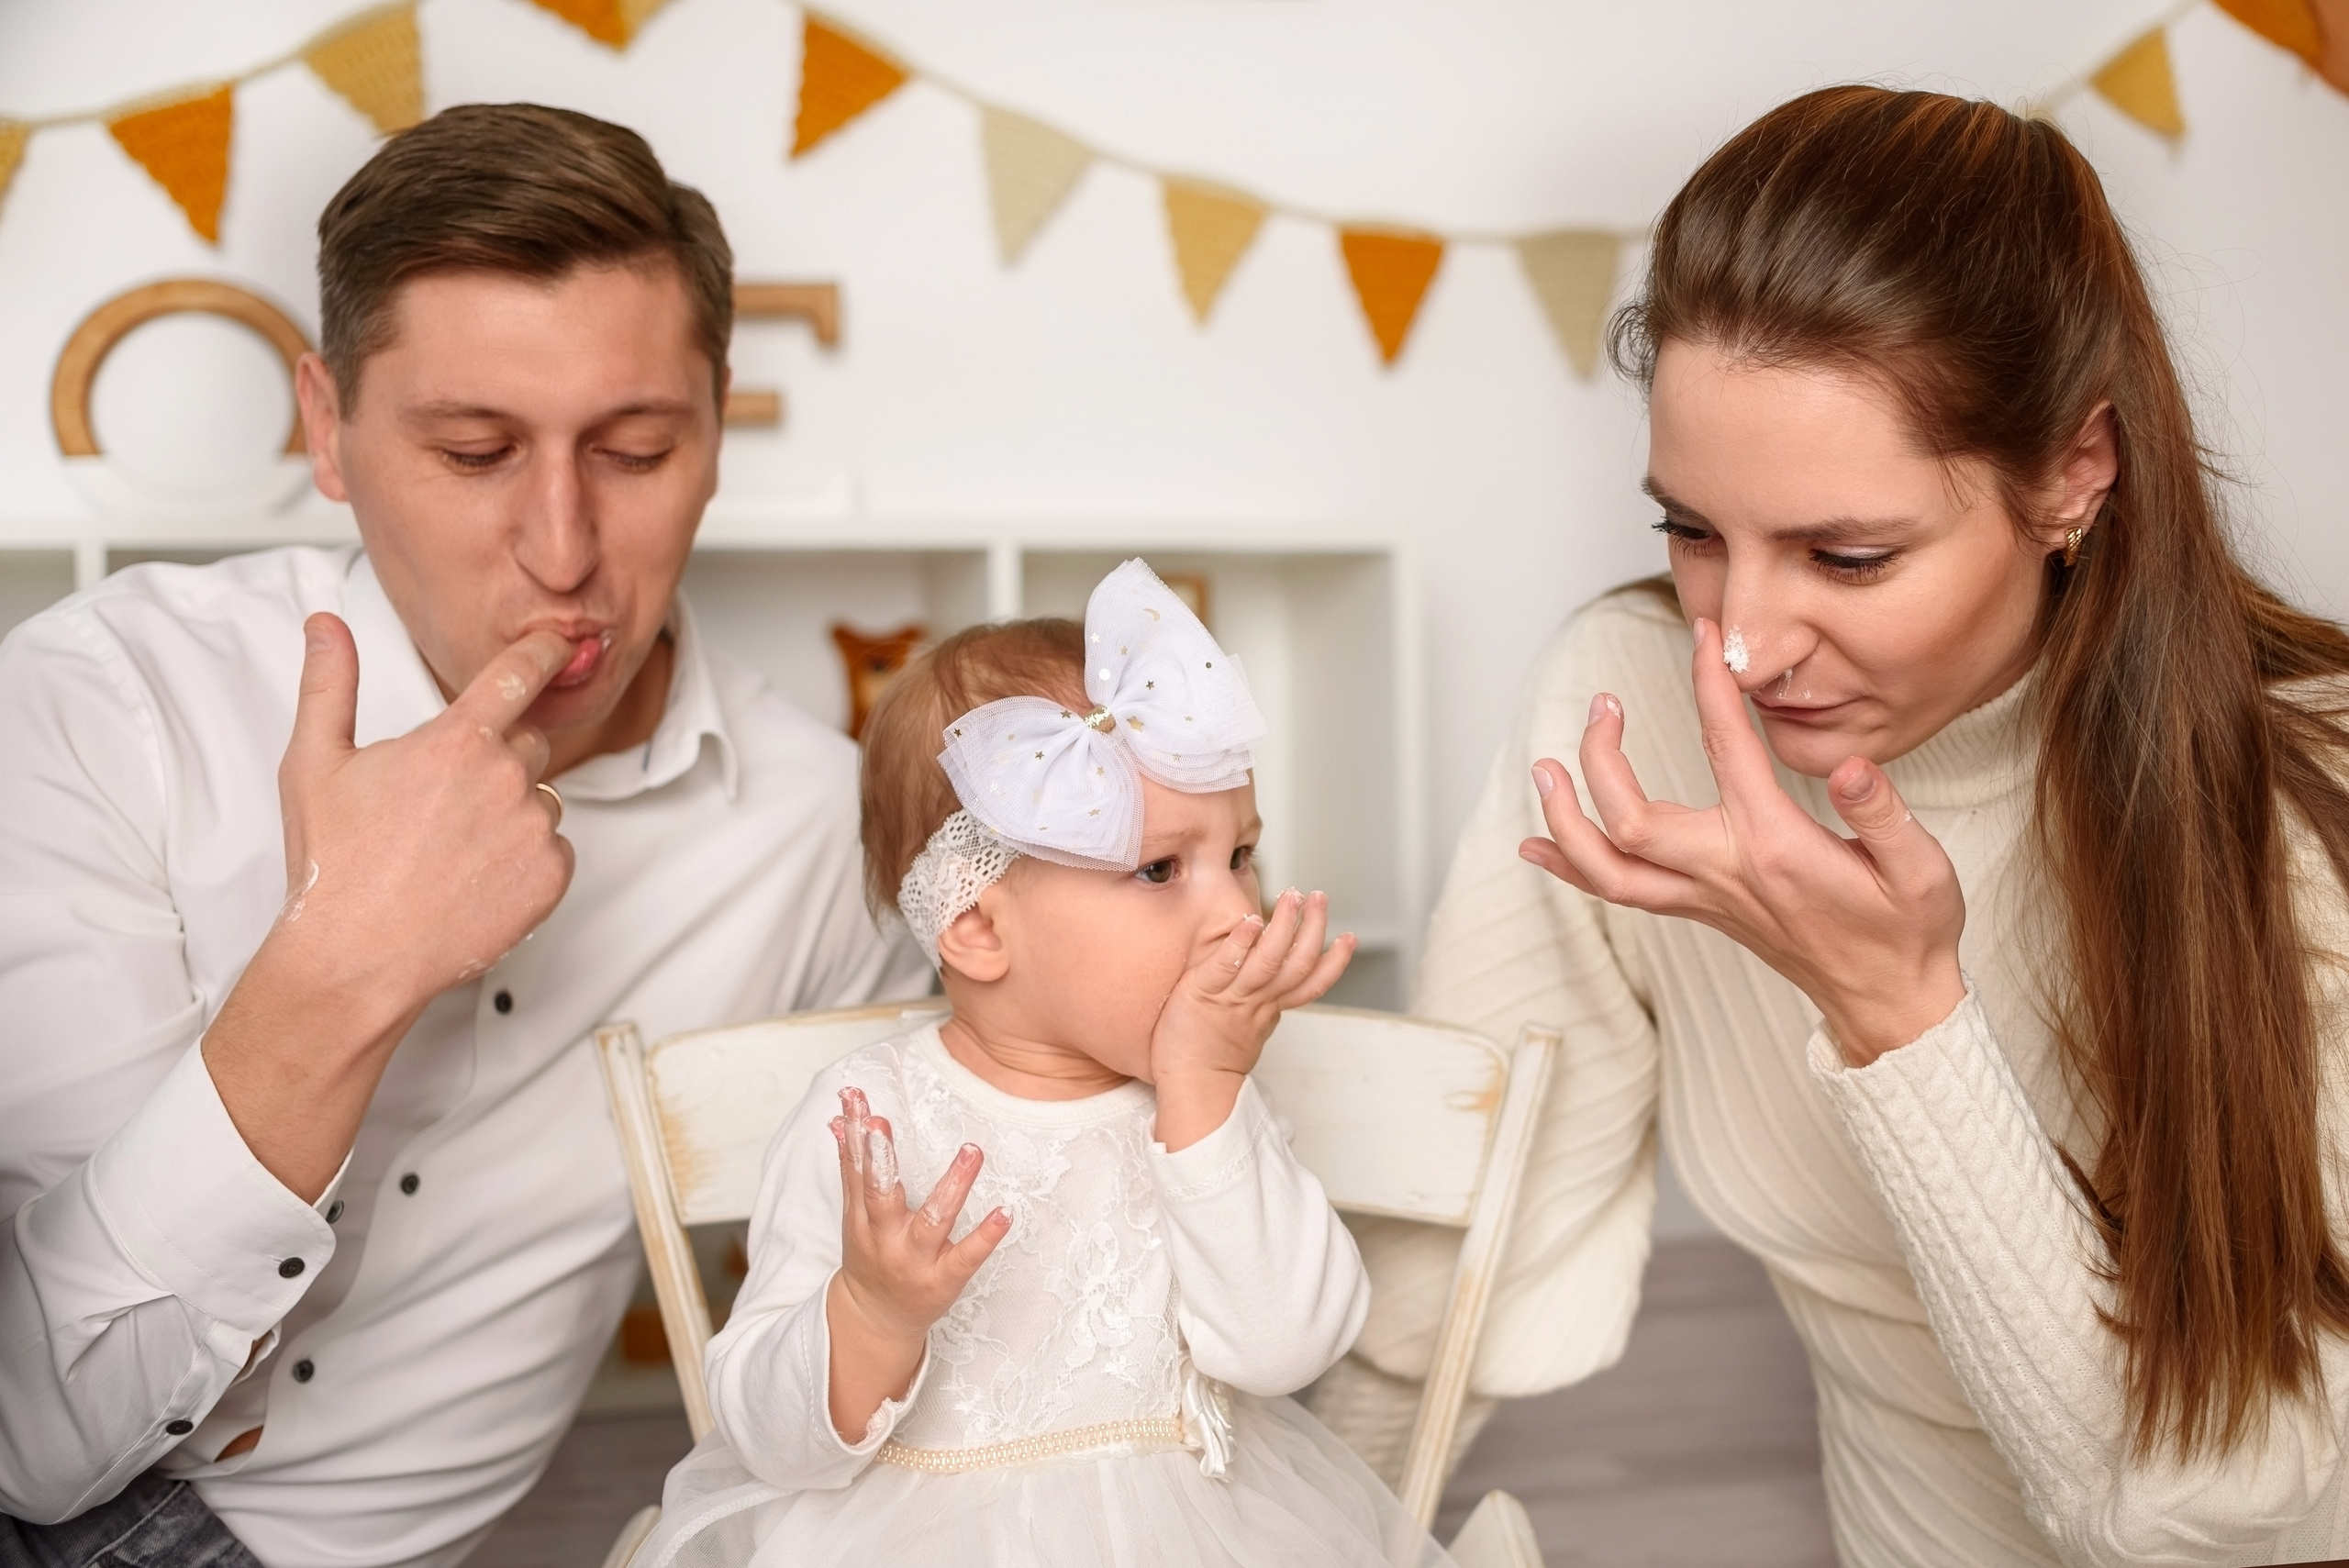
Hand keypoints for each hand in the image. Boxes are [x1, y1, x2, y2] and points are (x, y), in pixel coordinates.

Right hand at [271, 613, 575, 1001]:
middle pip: (528, 743)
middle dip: (497, 759)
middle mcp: (506, 780)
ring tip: (452, 848)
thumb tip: (326, 627)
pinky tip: (476, 878)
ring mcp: (534, 830)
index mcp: (457, 742)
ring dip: (511, 812)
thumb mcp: (316, 763)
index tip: (560, 645)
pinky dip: (525, 859)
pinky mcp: (551, 877)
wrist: (357, 957)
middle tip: (443, 803)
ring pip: (541, 799)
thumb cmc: (335, 865)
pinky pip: (555, 849)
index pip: (520, 674)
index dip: (545, 653)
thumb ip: (330, 684)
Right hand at [824, 1087, 1007, 1441]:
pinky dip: (986, 1236)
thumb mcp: (854, 1214)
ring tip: (972, 1150)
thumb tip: (838, 1120)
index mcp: (861, 1218)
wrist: (875, 1319)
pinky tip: (1004, 1213)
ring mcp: (916, 1260)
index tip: (856, 1101)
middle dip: (880, 1160)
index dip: (855, 1136)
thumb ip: (851, 1167)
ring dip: (952, 1185)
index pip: (855, 1170)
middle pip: (880, 1196)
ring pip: (932, 1221)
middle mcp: (885, 1237)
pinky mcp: (945, 1279)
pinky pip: (967, 1257)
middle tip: (881, 1123)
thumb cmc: (871, 1255)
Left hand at [1150, 888, 1355, 1149]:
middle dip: (1312, 928)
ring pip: (1268, 960)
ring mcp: (1232, 998)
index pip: (1310, 983)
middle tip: (1319, 897)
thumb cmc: (1207, 1059)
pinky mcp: (1202, 994)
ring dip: (1283, 925)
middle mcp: (1257, 1002)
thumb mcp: (1245, 1029)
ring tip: (1293, 895)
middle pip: (1296, 963)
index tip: (1350, 938)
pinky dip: (1241, 944)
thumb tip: (1264, 982)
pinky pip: (1226, 967)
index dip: (1334, 961)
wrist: (1189, 1090)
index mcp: (1269, 1010)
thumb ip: (1256, 1002)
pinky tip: (1250, 921)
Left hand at [1517, 617, 1966, 1064]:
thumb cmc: (1907, 932)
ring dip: (1566, 821)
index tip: (1700, 639)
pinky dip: (1574, 866)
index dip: (1708, 689)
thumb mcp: (1921, 869)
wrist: (1890, 1003)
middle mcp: (1725, 873)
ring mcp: (1706, 897)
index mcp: (1775, 847)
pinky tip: (1537, 847)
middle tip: (1600, 705)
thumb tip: (1851, 767)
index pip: (1726, 751)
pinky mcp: (1701, 910)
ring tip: (1544, 771)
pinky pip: (1620, 891)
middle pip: (1630, 821)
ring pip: (1608, 869)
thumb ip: (1883, 814)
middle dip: (1600, 761)